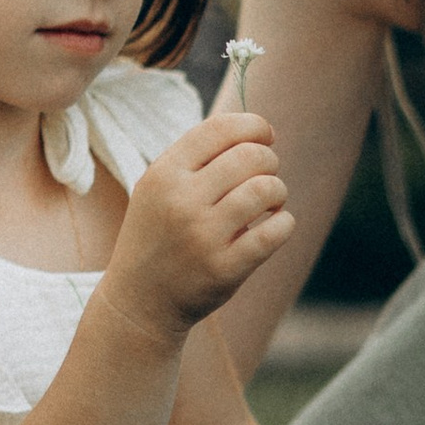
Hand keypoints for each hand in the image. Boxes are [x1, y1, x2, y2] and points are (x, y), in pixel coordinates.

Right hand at [104, 116, 294, 342]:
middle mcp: (181, 201)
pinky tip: (276, 225)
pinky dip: (285, 223)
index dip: (254, 125)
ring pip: (265, 190)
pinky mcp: (224, 268)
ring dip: (278, 192)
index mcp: (164, 174)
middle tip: (266, 176)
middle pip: (250, 156)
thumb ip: (199, 158)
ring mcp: (203, 236)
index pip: (220, 129)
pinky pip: (274, 232)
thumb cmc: (160, 235)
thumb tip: (259, 131)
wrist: (140, 299)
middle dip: (269, 160)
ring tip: (271, 202)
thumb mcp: (160, 188)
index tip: (267, 136)